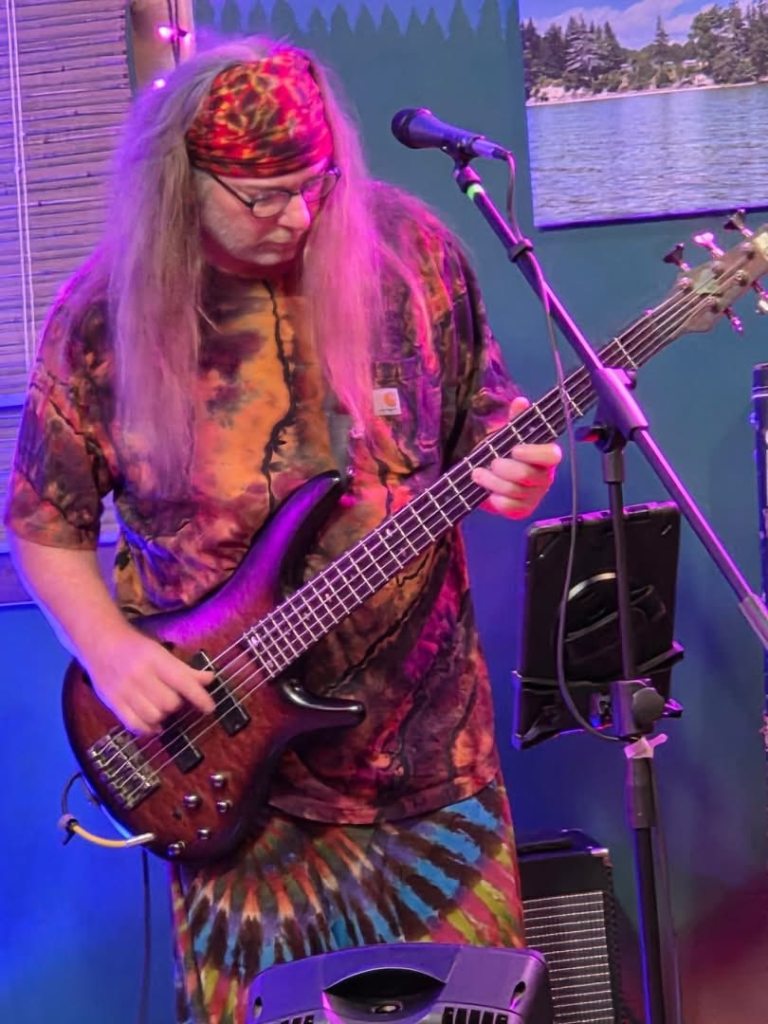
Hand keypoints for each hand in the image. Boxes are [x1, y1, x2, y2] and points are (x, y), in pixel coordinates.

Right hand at [84, 624, 215, 734]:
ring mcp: (125, 691)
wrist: (101, 643)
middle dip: (177, 704)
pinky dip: (148, 729)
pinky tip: (153, 724)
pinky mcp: (113, 703)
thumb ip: (184, 670)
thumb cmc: (137, 649)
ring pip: (153, 716)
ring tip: (160, 709)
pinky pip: (134, 725)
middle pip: (169, 703)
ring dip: (162, 716)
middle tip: (173, 698)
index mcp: (156, 660)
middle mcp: (140, 676)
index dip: (200, 698)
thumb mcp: (162, 653)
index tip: (210, 708)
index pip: (183, 682)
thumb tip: (209, 679)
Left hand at [472, 396, 561, 519]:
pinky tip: (488, 493)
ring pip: (514, 491)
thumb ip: (516, 420)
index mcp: (545, 457)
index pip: (551, 455)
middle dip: (503, 468)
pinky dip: (495, 499)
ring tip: (478, 473)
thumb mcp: (508, 435)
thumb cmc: (506, 455)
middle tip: (491, 462)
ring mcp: (535, 496)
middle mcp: (544, 477)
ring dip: (491, 481)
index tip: (514, 449)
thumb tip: (521, 401)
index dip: (533, 453)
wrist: (494, 479)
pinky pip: (509, 507)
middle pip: (526, 475)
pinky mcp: (522, 510)